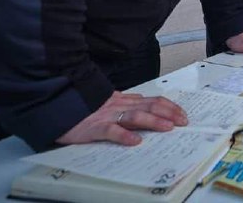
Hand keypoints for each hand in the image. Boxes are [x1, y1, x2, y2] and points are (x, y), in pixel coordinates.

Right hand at [56, 91, 187, 145]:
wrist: (58, 103)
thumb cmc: (84, 106)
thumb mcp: (110, 101)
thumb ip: (128, 102)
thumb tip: (146, 102)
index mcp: (125, 101)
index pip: (153, 100)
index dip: (170, 107)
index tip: (183, 114)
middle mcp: (120, 106)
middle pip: (149, 106)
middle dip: (169, 113)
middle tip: (184, 122)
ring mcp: (108, 116)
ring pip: (135, 116)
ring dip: (153, 121)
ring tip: (168, 128)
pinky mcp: (94, 127)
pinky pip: (111, 130)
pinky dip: (124, 135)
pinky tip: (135, 141)